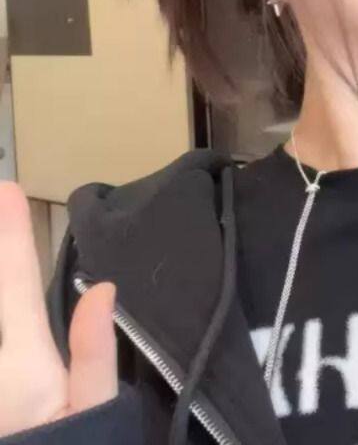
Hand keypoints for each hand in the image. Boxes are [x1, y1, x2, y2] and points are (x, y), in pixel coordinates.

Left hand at [0, 181, 117, 436]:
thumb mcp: (94, 417)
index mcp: (23, 366)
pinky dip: (5, 309)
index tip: (6, 188)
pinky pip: (0, 333)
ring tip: (0, 237)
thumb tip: (100, 288)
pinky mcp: (0, 382)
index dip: (9, 235)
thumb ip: (95, 355)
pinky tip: (9, 298)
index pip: (16, 286)